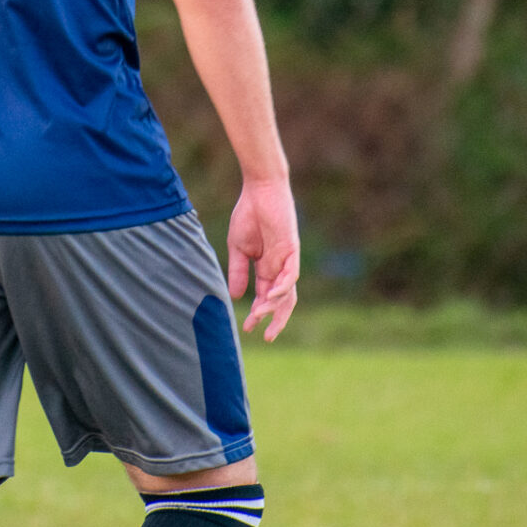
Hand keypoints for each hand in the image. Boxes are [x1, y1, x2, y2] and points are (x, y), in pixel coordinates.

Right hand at [226, 179, 299, 341]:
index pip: (265, 297)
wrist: (259, 190)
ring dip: (274, 305)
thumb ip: (238, 271)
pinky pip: (291, 273)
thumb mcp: (238, 248)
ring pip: (287, 291)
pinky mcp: (292, 249)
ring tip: (260, 314)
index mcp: (266, 268)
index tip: (247, 330)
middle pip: (283, 301)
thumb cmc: (248, 215)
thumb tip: (235, 297)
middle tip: (267, 337)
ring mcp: (287, 259)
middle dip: (276, 319)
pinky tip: (271, 296)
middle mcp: (279, 267)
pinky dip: (283, 286)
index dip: (257, 314)